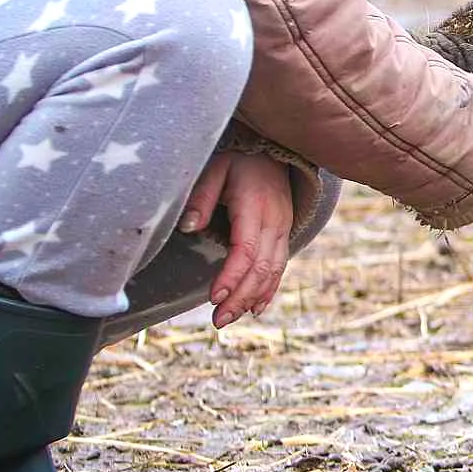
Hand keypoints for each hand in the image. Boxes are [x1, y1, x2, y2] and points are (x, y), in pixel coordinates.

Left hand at [181, 151, 294, 327]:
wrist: (272, 150)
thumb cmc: (237, 160)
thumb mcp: (214, 169)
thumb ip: (202, 197)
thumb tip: (189, 227)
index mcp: (256, 206)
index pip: (246, 249)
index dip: (231, 276)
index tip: (213, 297)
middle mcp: (275, 221)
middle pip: (262, 268)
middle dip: (240, 297)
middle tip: (217, 321)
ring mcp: (283, 229)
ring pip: (273, 271)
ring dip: (252, 298)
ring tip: (228, 318)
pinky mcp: (284, 234)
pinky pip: (280, 266)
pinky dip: (269, 289)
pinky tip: (255, 308)